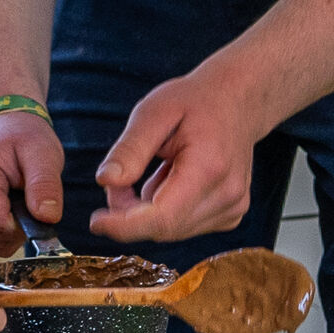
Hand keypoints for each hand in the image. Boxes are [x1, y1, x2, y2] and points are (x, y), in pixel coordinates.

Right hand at [0, 110, 67, 257]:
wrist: (7, 131)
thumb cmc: (24, 139)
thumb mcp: (44, 155)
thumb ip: (45, 185)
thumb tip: (47, 217)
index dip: (24, 225)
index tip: (33, 204)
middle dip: (18, 226)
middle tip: (25, 196)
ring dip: (10, 229)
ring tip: (14, 197)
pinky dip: (1, 231)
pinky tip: (5, 206)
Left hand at [87, 73, 262, 243]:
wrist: (237, 101)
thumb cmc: (195, 102)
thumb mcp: (154, 112)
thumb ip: (130, 149)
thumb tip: (105, 181)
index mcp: (208, 168)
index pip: (163, 218)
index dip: (124, 226)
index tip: (96, 222)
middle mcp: (227, 195)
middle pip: (163, 228)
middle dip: (129, 213)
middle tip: (118, 181)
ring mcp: (232, 208)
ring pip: (171, 231)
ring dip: (146, 212)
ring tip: (149, 172)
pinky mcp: (230, 215)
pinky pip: (184, 226)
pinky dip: (165, 211)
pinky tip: (170, 181)